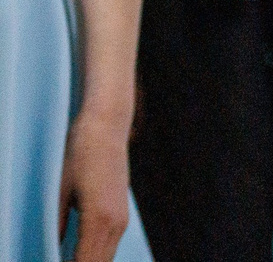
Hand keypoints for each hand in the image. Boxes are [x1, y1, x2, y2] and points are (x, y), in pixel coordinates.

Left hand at [59, 107, 130, 261]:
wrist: (107, 126)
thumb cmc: (80, 155)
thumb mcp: (58, 192)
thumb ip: (55, 228)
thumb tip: (47, 253)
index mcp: (99, 219)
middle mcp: (116, 223)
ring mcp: (122, 219)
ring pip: (106, 258)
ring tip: (67, 261)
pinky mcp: (121, 214)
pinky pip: (108, 246)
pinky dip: (94, 256)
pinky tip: (76, 256)